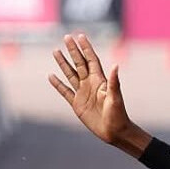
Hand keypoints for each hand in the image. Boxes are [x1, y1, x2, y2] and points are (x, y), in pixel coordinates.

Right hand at [48, 32, 147, 155]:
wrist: (114, 132)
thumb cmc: (118, 115)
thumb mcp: (115, 98)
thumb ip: (114, 82)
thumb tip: (116, 65)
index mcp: (100, 81)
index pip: (91, 60)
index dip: (86, 48)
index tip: (80, 36)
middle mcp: (90, 84)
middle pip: (79, 63)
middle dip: (73, 50)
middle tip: (66, 37)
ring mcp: (83, 93)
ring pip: (70, 74)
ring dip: (63, 63)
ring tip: (55, 51)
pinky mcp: (77, 104)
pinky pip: (65, 91)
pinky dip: (58, 84)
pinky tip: (51, 75)